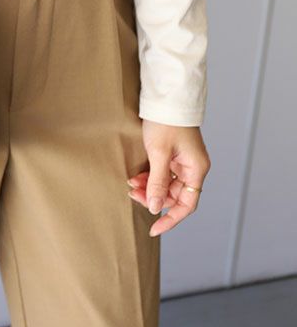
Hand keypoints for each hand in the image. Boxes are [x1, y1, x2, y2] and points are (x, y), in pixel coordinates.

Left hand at [127, 120, 211, 236]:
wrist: (166, 97)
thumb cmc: (165, 123)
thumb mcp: (159, 154)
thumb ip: (158, 183)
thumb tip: (157, 208)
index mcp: (196, 169)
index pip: (186, 204)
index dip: (170, 219)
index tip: (154, 228)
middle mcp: (193, 168)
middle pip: (174, 195)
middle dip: (153, 198)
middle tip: (132, 194)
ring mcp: (183, 161)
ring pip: (165, 185)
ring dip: (149, 187)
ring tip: (131, 184)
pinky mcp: (172, 154)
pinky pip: (161, 173)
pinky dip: (149, 177)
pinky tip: (136, 177)